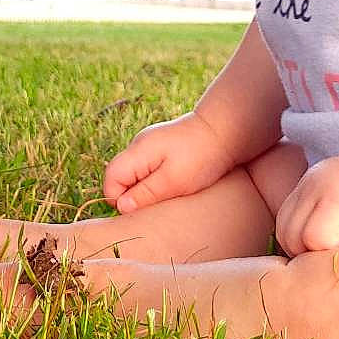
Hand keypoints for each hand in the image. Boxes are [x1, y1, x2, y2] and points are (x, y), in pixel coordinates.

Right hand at [102, 112, 235, 214]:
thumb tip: (121, 207)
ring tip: (170, 193)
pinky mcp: (162, 148)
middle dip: (134, 195)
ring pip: (135, 174)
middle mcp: (139, 145)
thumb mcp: (174, 181)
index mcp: (138, 151)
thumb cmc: (202, 156)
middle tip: (159, 203)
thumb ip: (145, 193)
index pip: (111, 179)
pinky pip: (149, 170)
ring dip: (146, 189)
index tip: (143, 209)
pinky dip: (157, 180)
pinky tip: (176, 183)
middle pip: (121, 177)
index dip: (119, 199)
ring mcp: (150, 145)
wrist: (226, 129)